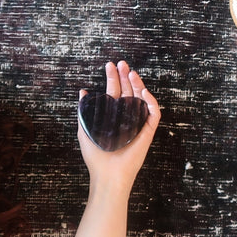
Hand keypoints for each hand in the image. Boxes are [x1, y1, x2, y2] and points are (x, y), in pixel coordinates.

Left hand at [77, 60, 159, 193]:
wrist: (107, 173)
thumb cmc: (95, 156)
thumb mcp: (84, 129)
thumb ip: (84, 111)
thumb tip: (83, 92)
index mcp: (113, 116)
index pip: (115, 92)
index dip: (113, 78)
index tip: (109, 66)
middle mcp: (126, 117)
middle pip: (129, 92)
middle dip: (125, 76)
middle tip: (121, 63)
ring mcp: (138, 124)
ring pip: (142, 99)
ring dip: (138, 84)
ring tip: (131, 72)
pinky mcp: (147, 132)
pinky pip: (154, 114)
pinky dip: (151, 102)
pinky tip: (143, 92)